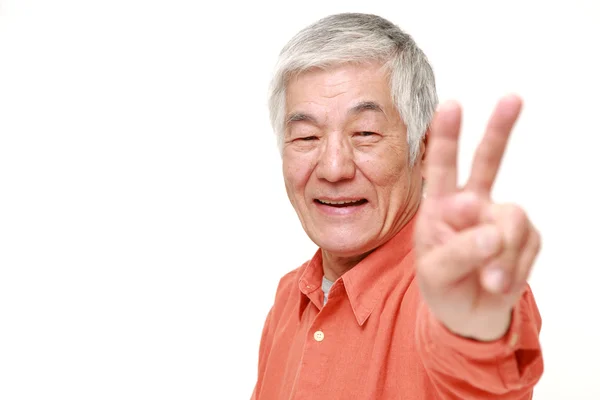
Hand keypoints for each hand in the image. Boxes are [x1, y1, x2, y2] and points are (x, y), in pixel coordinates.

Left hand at [414, 95, 540, 341]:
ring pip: (511, 220)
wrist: (468, 313)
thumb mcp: (436, 272)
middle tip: (512, 98)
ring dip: (500, 255)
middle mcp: (472, 203)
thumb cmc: (443, 285)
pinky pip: (526, 245)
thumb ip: (459, 251)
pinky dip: (512, 268)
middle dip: (499, 130)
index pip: (441, 167)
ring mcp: (499, 218)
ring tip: (487, 280)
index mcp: (440, 205)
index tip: (451, 105)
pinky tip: (497, 282)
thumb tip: (493, 232)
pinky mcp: (524, 236)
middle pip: (488, 161)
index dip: (445, 137)